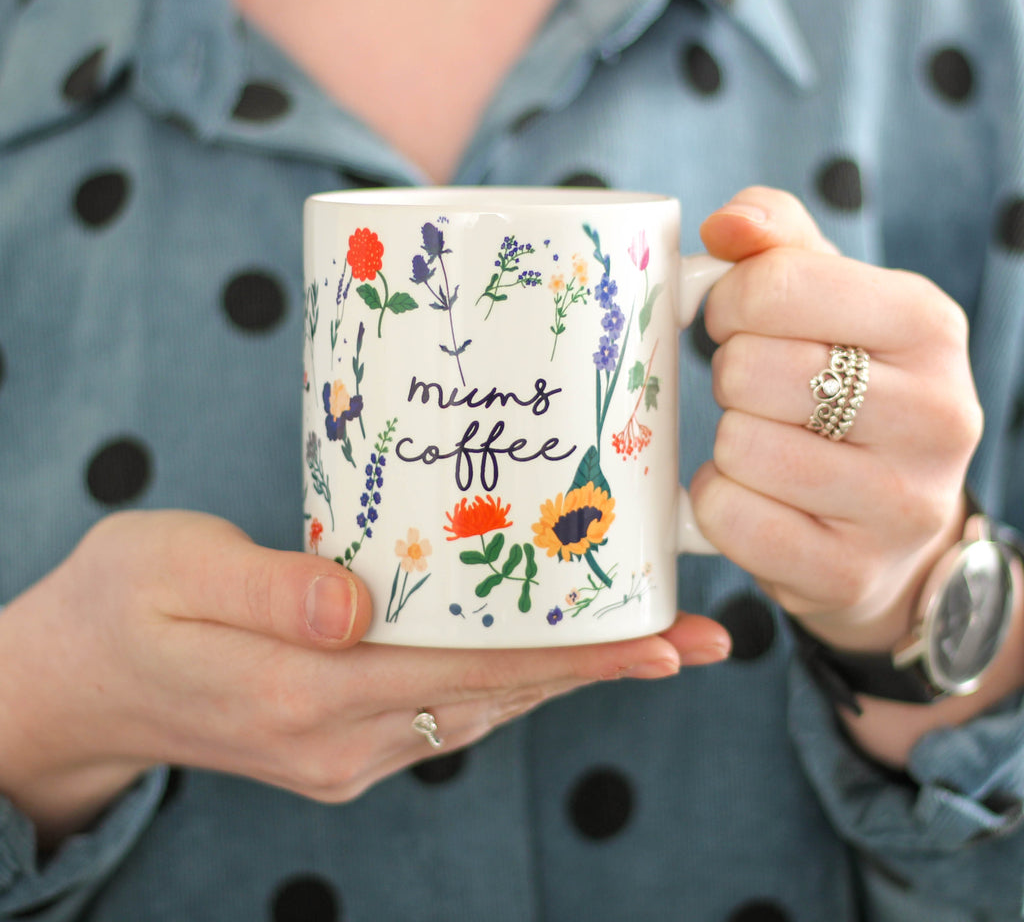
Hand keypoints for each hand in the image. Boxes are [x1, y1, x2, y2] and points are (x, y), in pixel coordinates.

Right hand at [0, 510, 729, 844]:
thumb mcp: (172, 569)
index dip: (569, 657)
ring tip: (648, 640)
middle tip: (696, 639)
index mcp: (298, 693)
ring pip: (478, 707)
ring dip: (564, 675)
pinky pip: (444, 708)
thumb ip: (269, 591)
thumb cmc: (115, 605)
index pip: (466, 673)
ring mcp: (341, 750)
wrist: (70, 685)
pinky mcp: (338, 740)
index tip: (660, 641)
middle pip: (494, 697)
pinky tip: (547, 650)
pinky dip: (506, 679)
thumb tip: (361, 608)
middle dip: (598, 668)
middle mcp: (337, 738)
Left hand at [690, 187, 982, 651]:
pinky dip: (716, 503)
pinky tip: (753, 497)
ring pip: (738, 447)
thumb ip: (777, 244)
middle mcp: (936, 413)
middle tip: (754, 393)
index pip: (777, 285)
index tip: (734, 322)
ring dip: (726, 444)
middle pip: (749, 368)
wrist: (892, 527)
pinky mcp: (851, 573)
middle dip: (729, 377)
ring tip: (763, 445)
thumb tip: (726, 223)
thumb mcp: (832, 302)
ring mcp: (901, 504)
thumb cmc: (847, 392)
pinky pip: (728, 518)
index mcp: (928, 325)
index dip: (728, 303)